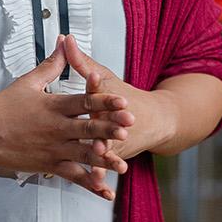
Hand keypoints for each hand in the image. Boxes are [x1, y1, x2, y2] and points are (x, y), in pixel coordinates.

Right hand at [0, 37, 135, 199]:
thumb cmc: (2, 107)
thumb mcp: (28, 82)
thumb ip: (52, 64)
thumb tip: (65, 42)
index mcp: (53, 106)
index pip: (83, 102)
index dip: (104, 101)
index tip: (122, 100)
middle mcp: (55, 129)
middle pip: (87, 128)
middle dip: (110, 127)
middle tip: (130, 126)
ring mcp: (53, 149)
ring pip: (83, 155)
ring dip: (104, 159)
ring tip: (123, 163)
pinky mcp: (49, 166)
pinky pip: (73, 177)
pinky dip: (90, 185)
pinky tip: (106, 191)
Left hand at [63, 35, 174, 162]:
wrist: (157, 120)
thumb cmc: (125, 97)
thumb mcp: (104, 76)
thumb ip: (80, 61)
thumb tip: (64, 39)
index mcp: (108, 97)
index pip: (102, 88)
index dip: (97, 82)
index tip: (95, 77)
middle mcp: (113, 119)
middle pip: (108, 119)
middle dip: (105, 122)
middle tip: (99, 122)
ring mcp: (117, 139)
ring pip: (109, 145)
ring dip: (105, 151)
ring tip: (99, 154)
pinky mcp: (115, 155)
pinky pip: (105, 165)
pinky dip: (101, 174)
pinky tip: (95, 182)